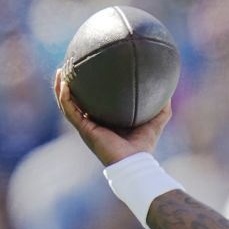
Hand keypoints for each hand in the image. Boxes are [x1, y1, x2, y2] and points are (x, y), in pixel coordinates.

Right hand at [53, 68, 170, 166]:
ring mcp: (85, 126)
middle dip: (67, 84)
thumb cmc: (144, 145)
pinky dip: (65, 97)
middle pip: (74, 100)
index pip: (90, 102)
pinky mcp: (84, 129)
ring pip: (66, 104)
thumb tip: (169, 90)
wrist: (135, 161)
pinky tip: (64, 84)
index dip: (85, 88)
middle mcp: (91, 122)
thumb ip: (162, 107)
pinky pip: (69, 110)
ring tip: (59, 71)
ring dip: (60, 87)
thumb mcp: (155, 120)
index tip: (85, 70)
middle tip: (67, 67)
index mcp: (103, 120)